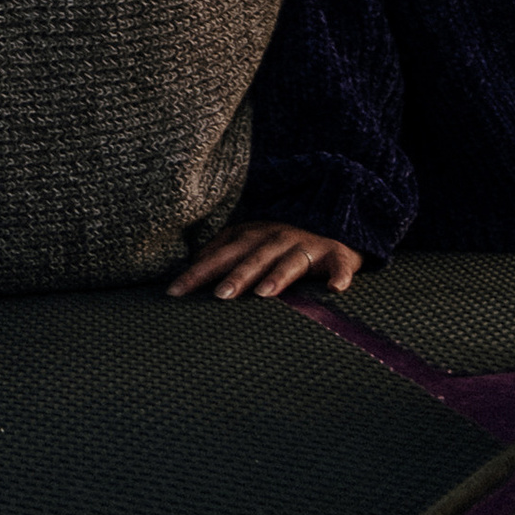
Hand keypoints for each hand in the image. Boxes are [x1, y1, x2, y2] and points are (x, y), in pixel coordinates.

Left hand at [169, 220, 362, 301]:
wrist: (333, 218)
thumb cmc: (282, 240)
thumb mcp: (250, 240)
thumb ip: (223, 252)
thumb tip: (192, 266)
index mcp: (251, 237)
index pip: (219, 255)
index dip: (197, 272)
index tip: (174, 293)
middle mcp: (276, 238)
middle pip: (253, 258)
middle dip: (236, 275)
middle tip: (219, 296)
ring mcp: (306, 245)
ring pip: (291, 261)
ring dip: (279, 276)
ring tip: (266, 294)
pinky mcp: (336, 254)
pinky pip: (340, 265)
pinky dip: (340, 275)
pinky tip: (335, 288)